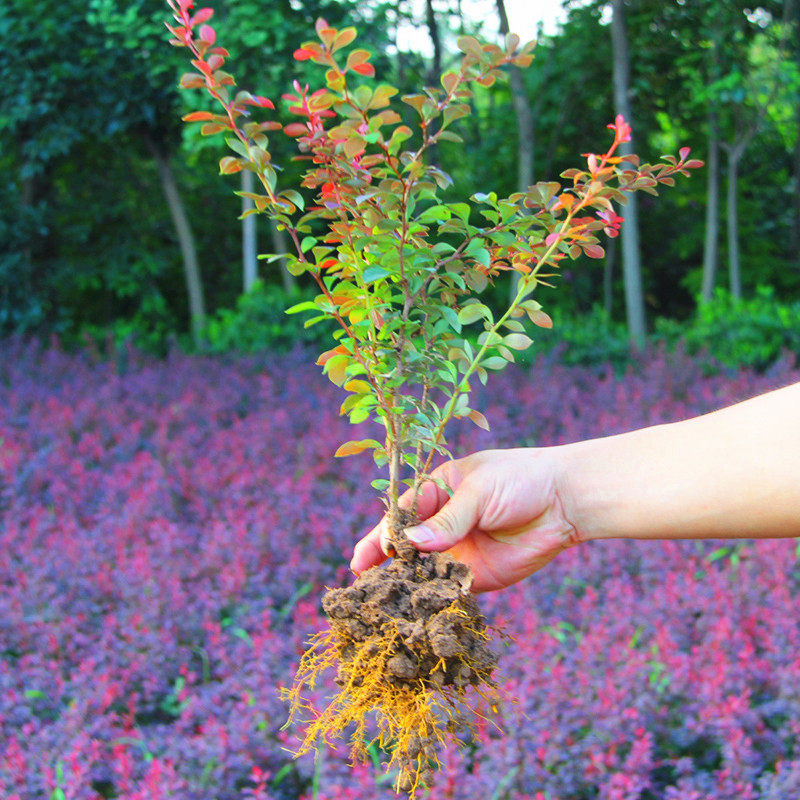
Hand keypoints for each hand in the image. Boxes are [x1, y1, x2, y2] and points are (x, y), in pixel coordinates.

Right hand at [350, 448, 581, 591]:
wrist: (565, 501)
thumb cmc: (521, 480)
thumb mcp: (479, 491)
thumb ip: (448, 519)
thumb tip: (411, 543)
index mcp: (437, 491)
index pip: (401, 514)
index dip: (382, 534)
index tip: (365, 555)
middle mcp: (442, 523)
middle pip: (404, 545)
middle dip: (383, 561)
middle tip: (360, 582)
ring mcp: (457, 551)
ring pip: (422, 570)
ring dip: (404, 584)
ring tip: (380, 601)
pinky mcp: (475, 576)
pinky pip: (448, 589)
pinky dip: (432, 599)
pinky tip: (416, 611)